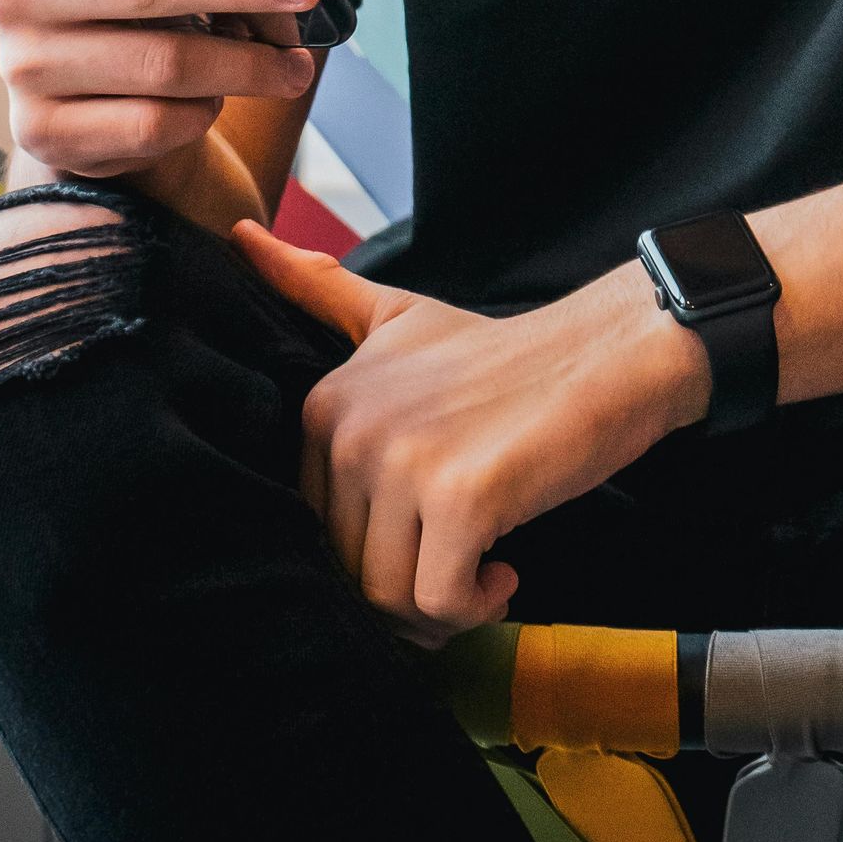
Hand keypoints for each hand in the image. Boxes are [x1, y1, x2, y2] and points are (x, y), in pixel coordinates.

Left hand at [235, 228, 711, 643]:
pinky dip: (476, 606)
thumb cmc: (504, 355)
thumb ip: (319, 289)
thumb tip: (238, 233)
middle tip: (465, 560)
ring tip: (484, 564)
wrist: (604, 353)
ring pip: (391, 596)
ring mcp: (402, 461)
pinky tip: (506, 569)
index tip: (429, 528)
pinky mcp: (458, 498)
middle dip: (408, 588)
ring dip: (442, 608)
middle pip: (352, 570)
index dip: (375, 548)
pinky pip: (440, 602)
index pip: (318, 530)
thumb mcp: (398, 315)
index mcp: (327, 402)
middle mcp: (351, 429)